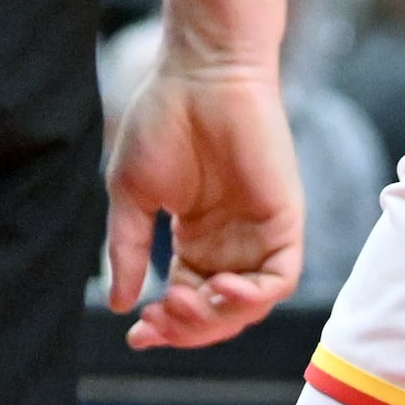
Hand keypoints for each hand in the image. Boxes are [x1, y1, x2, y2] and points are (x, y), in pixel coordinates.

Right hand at [103, 47, 303, 349]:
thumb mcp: (133, 194)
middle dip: (187, 329)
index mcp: (196, 237)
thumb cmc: (164, 117)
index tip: (136, 333)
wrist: (201, 71)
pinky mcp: (285, 219)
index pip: (187, 300)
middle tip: (157, 317)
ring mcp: (259, 232)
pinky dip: (254, 297)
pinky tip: (221, 289)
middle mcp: (231, 242)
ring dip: (215, 319)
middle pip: (218, 314)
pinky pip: (280, 279)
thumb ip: (129, 248)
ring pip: (249, 307)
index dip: (165, 326)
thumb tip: (120, 304)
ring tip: (182, 302)